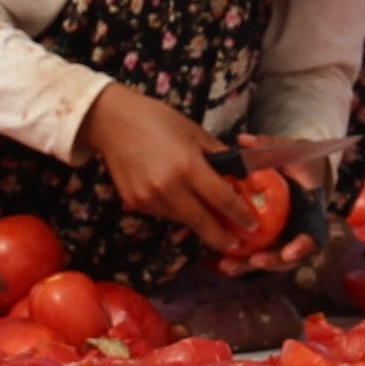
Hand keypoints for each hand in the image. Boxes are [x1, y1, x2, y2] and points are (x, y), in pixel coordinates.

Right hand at [82, 86, 267, 259]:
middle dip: (221, 237)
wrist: (113, 122)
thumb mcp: (195, 133)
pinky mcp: (135, 203)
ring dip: (197, 220)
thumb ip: (219, 156)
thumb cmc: (159, 120)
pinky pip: (163, 213)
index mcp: (188, 166)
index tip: (251, 225)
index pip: (221, 198)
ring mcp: (150, 198)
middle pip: (201, 221)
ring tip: (209, 219)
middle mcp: (169, 187)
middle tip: (236, 245)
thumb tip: (240, 174)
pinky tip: (177, 198)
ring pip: (182, 219)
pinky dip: (175, 210)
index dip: (238, 215)